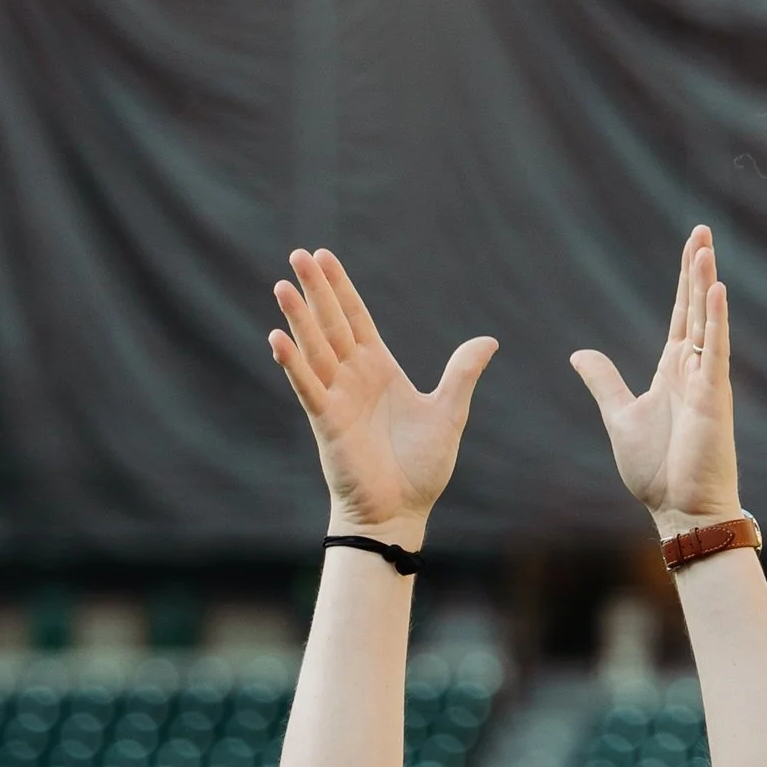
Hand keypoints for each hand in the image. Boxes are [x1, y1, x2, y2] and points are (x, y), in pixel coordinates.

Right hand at [269, 247, 495, 543]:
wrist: (401, 512)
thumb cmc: (421, 468)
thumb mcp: (449, 413)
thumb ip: (462, 375)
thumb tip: (488, 341)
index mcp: (380, 370)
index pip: (357, 318)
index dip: (341, 288)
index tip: (324, 256)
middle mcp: (354, 378)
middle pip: (331, 324)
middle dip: (315, 290)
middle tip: (298, 255)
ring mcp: (337, 398)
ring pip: (314, 349)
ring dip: (298, 318)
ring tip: (282, 285)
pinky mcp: (327, 422)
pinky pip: (307, 387)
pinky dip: (293, 363)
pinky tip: (278, 338)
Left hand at [570, 225, 741, 532]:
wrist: (681, 510)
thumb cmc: (657, 471)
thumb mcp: (620, 416)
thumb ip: (604, 381)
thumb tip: (578, 353)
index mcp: (672, 372)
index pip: (679, 315)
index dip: (685, 281)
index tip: (693, 247)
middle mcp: (692, 370)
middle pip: (695, 307)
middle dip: (697, 269)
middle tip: (702, 231)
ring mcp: (705, 381)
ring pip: (705, 321)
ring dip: (706, 284)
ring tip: (705, 247)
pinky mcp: (713, 397)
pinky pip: (715, 351)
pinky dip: (715, 321)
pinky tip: (717, 291)